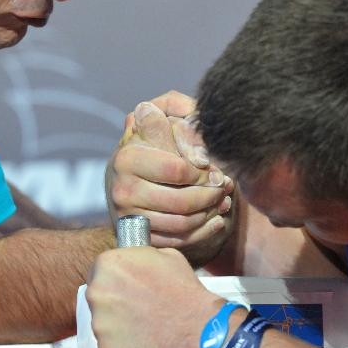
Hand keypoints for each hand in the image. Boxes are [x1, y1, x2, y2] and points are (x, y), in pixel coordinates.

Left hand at [86, 246, 225, 347]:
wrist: (194, 330)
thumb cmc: (183, 293)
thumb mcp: (166, 256)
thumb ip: (140, 258)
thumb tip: (136, 265)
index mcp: (108, 265)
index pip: (100, 271)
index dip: (116, 281)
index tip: (129, 290)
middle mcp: (96, 293)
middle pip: (99, 298)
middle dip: (115, 304)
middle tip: (139, 311)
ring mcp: (98, 325)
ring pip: (104, 326)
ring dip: (119, 328)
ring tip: (145, 329)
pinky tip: (144, 346)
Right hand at [106, 90, 234, 264]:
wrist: (132, 179)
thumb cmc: (156, 143)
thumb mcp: (163, 116)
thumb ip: (176, 106)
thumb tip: (188, 117)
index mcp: (127, 157)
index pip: (179, 170)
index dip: (204, 171)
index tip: (214, 168)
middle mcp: (122, 188)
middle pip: (182, 202)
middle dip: (211, 195)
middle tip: (225, 187)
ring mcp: (128, 216)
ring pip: (182, 224)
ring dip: (210, 214)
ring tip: (223, 200)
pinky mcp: (139, 236)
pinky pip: (178, 242)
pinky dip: (203, 232)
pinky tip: (216, 218)